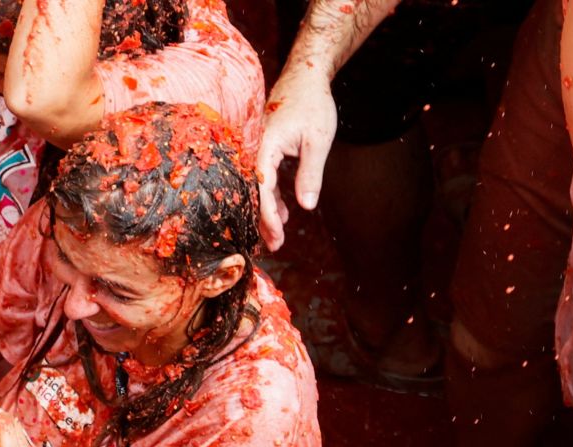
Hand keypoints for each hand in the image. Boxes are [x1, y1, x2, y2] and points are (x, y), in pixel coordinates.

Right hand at [256, 68, 338, 250]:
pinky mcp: (264, 147)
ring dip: (268, 211)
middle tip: (275, 246)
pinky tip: (284, 212)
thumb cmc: (313, 103)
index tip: (277, 235)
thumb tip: (306, 206)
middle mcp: (256, 148)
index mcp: (265, 146)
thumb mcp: (318, 141)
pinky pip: (263, 177)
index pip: (262, 188)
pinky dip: (272, 196)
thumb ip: (310, 174)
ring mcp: (258, 148)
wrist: (305, 74)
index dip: (268, 215)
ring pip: (258, 187)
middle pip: (254, 192)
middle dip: (264, 220)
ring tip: (279, 235)